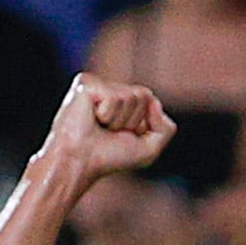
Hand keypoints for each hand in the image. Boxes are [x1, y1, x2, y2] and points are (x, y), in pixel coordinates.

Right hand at [41, 74, 177, 181]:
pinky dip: (107, 115)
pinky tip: (92, 119)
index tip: (122, 135)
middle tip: (109, 131)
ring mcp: (97, 83)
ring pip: (131, 96)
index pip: (151, 101)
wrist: (79, 162)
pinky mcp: (86, 83)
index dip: (143, 124)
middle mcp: (110, 88)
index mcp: (123, 100)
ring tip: (100, 126)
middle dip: (132, 120)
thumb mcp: (150, 148)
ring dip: (119, 119)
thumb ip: (166, 128)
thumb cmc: (110, 157)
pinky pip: (114, 97)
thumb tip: (154, 101)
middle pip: (144, 95)